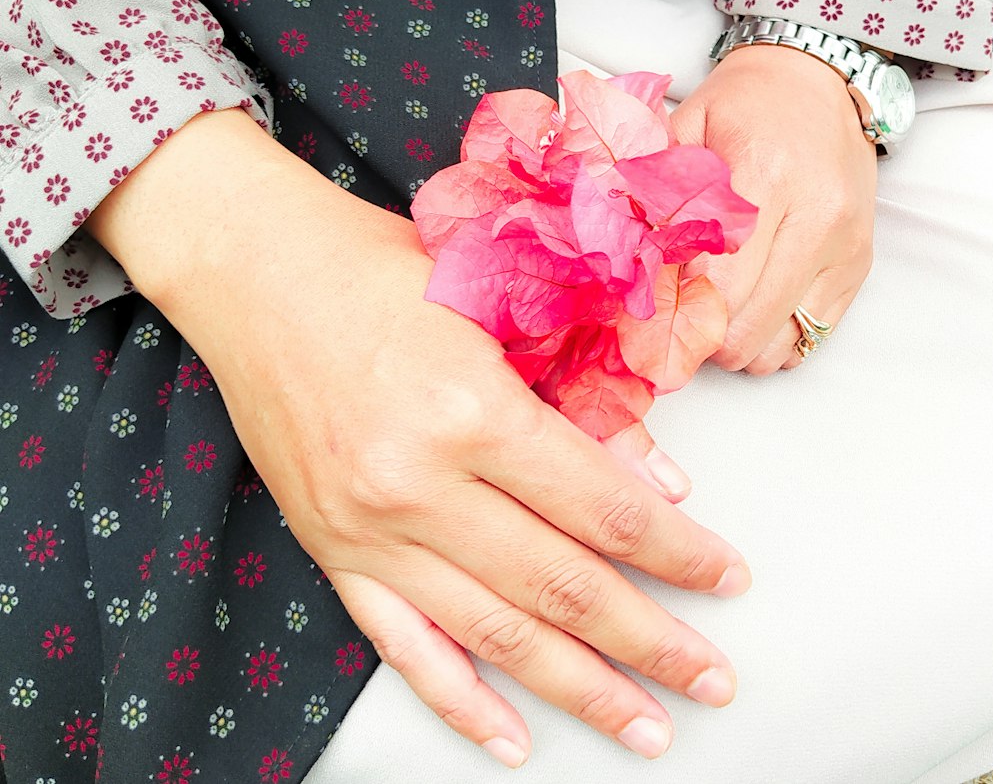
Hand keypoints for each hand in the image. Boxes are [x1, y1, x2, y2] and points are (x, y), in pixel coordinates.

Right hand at [89, 110, 750, 766]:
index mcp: (471, 407)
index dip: (678, 552)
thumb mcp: (492, 306)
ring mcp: (369, 529)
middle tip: (714, 680)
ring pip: (495, 633)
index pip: (602, 507)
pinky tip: (512, 740)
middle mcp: (419, 484)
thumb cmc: (377, 266)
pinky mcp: (331, 548)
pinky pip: (402, 646)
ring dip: (579, 690)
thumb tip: (661, 483)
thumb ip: (576, 398)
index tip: (729, 578)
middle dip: (651, 642)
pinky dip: (461, 702)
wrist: (253, 268)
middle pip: (561, 584)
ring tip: (647, 727)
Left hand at [668, 43, 877, 374]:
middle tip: (678, 316)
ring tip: (716, 311)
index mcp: (766, 177)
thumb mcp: (687, 127)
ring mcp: (845, 246)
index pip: (722, 281)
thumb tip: (632, 260)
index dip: (680, 305)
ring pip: (784, 343)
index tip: (655, 302)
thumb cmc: (745, 103)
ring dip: (741, 343)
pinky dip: (776, 337)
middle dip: (706, 334)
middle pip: (751, 323)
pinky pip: (813, 335)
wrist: (816, 80)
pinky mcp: (860, 264)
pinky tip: (752, 308)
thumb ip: (656, 190)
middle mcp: (817, 217)